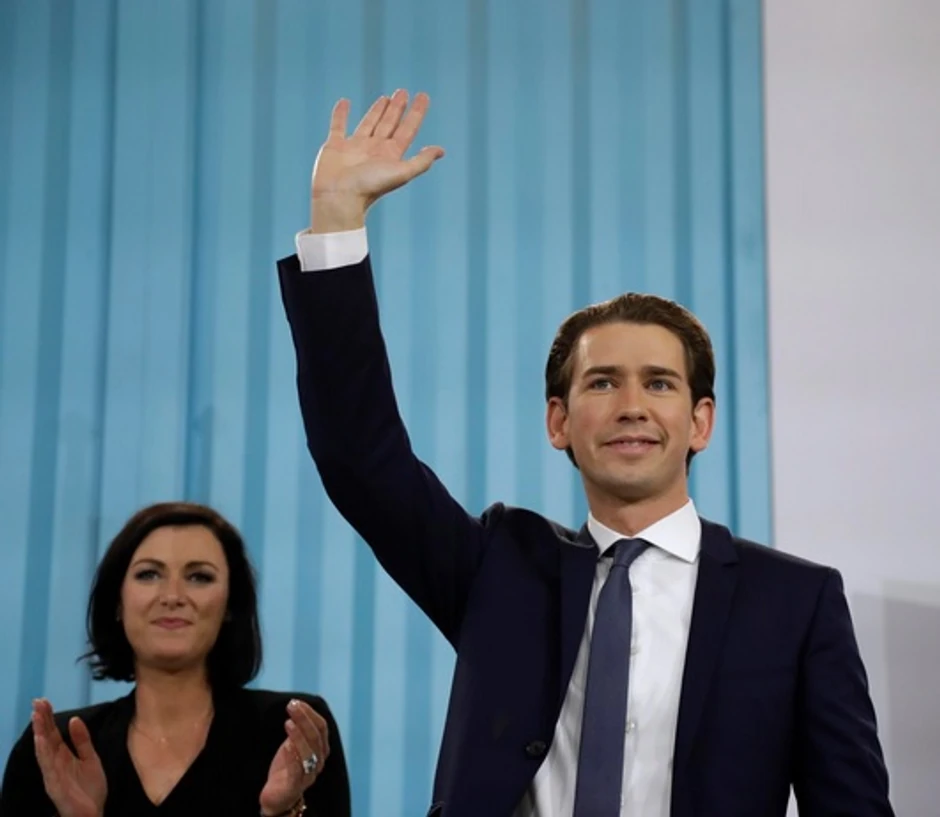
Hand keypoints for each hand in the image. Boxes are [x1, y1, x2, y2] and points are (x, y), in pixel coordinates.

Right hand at [31, 699, 106, 816]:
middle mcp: (55, 764)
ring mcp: (53, 775)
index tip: (44, 701)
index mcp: (64, 757)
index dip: (48, 718)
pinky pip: (48, 767)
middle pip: (46, 739)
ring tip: (37, 716)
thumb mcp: (90, 759)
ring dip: (40, 733)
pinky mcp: (55, 786)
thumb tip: (74, 719)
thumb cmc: (90, 789)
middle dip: (41, 720)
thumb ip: (82, 741)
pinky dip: (44, 753)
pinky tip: (42, 740)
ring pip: (44, 751)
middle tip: (38, 701)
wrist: (94, 815)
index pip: (53, 733)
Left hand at [259, 699, 329, 815]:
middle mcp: (319, 762)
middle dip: (304, 719)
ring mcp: (309, 775)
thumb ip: (298, 731)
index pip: (322, 727)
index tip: (297, 702)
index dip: (310, 713)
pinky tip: (286, 745)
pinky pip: (297, 770)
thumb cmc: (286, 768)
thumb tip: (296, 708)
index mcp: (321, 749)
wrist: (277, 797)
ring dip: (299, 735)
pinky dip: (293, 756)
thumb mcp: (293, 745)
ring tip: (288, 722)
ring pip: (309, 753)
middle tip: (291, 706)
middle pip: (316, 737)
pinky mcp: (295, 786)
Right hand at [309, 89, 444, 231]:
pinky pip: (338, 125)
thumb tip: (441, 151)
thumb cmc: (370, 187)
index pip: (408, 130)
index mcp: (391, 155)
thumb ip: (421, 162)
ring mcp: (355, 148)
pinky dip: (341, 114)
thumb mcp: (401, 173)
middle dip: (398, 108)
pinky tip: (345, 102)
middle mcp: (375, 150)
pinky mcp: (335, 146)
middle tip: (403, 91)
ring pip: (369, 123)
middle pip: (390, 124)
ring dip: (377, 110)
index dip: (416, 113)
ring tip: (386, 97)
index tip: (423, 96)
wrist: (339, 198)